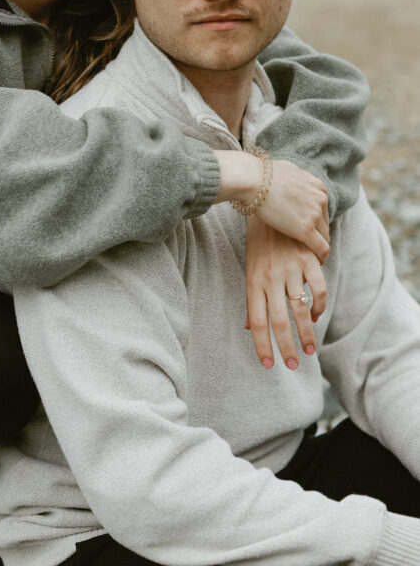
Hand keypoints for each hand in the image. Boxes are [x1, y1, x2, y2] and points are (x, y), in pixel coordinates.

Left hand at [244, 214, 326, 369]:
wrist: (269, 200)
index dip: (262, 345)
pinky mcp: (308, 259)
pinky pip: (318, 288)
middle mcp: (271, 278)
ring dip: (307, 333)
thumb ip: (252, 298)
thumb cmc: (258, 239)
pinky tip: (317, 315)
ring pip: (301, 309)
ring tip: (310, 351)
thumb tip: (248, 327)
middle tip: (292, 366)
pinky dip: (319, 305)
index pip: (257, 321)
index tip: (268, 365)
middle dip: (286, 348)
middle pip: (279, 321)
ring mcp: (291, 268)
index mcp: (253, 281)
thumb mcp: (249, 266)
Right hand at [259, 160, 329, 262]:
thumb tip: (299, 180)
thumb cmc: (263, 174)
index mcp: (316, 186)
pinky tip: (318, 262)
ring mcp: (314, 214)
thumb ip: (298, 178)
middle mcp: (320, 199)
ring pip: (324, 236)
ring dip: (318, 246)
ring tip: (311, 256)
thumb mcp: (288, 169)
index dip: (315, 220)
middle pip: (325, 223)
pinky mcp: (305, 229)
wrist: (253, 179)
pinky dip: (321, 256)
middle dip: (317, 234)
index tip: (308, 229)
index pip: (322, 209)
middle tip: (307, 245)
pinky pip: (321, 248)